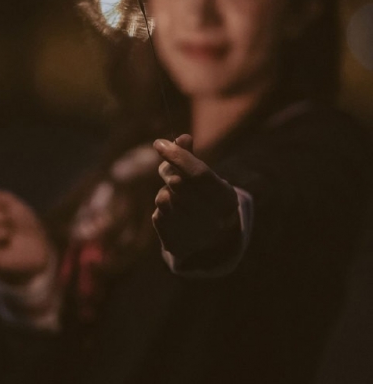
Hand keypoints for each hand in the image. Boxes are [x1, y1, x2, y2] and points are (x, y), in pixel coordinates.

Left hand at [152, 135, 240, 261]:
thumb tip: (182, 138)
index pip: (199, 173)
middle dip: (168, 171)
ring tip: (174, 195)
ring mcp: (193, 234)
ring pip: (164, 198)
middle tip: (167, 170)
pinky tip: (172, 212)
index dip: (178, 155)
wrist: (211, 245)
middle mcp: (213, 220)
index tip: (159, 143)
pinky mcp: (174, 243)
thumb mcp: (208, 179)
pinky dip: (162, 208)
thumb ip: (192, 159)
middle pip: (178, 183)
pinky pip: (158, 214)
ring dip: (165, 191)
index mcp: (226, 200)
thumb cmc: (208, 201)